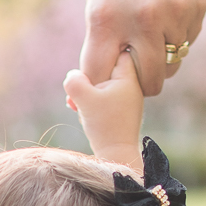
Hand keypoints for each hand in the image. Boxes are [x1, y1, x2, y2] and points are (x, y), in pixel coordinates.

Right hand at [63, 50, 142, 172]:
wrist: (116, 154)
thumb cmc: (104, 125)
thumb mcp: (84, 99)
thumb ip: (74, 80)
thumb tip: (73, 75)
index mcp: (128, 77)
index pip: (119, 51)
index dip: (101, 56)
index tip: (89, 69)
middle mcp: (132, 85)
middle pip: (107, 68)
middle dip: (88, 78)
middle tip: (78, 93)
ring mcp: (128, 98)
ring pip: (103, 84)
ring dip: (87, 92)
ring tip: (77, 105)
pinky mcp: (121, 110)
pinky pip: (104, 96)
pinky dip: (92, 101)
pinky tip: (82, 111)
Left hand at [80, 0, 205, 95]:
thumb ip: (97, 39)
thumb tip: (87, 90)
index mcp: (105, 18)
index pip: (100, 77)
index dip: (101, 83)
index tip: (104, 81)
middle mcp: (142, 19)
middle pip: (148, 82)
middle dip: (141, 84)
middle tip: (137, 72)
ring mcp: (175, 13)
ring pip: (172, 63)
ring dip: (162, 56)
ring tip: (152, 28)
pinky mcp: (199, 6)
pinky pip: (188, 39)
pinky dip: (179, 34)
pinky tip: (170, 6)